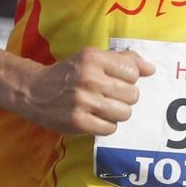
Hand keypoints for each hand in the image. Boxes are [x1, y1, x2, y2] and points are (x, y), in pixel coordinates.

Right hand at [20, 47, 154, 135]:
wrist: (34, 91)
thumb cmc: (70, 74)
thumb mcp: (92, 58)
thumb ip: (123, 60)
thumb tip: (151, 69)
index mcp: (93, 58)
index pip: (133, 72)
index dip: (127, 79)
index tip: (114, 80)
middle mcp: (88, 78)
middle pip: (132, 95)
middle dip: (124, 98)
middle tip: (108, 96)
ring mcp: (82, 100)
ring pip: (124, 113)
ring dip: (117, 113)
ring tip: (102, 108)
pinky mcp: (77, 121)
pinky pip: (110, 128)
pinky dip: (105, 126)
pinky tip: (94, 118)